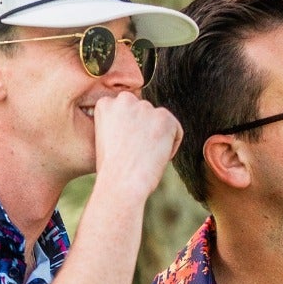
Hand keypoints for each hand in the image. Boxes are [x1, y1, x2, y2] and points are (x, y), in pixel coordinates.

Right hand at [92, 91, 182, 205]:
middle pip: (144, 116)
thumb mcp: (106, 140)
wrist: (121, 183)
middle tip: (136, 155)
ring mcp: (146, 107)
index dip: (128, 134)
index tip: (123, 150)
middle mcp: (125, 100)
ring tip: (144, 158)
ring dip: (156, 140)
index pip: (127, 113)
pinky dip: (170, 148)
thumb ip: (120, 124)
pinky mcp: (165, 117)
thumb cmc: (112, 171)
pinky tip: (155, 159)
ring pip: (160, 123)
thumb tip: (139, 124)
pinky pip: (176, 131)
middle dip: (144, 134)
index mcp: (106, 104)